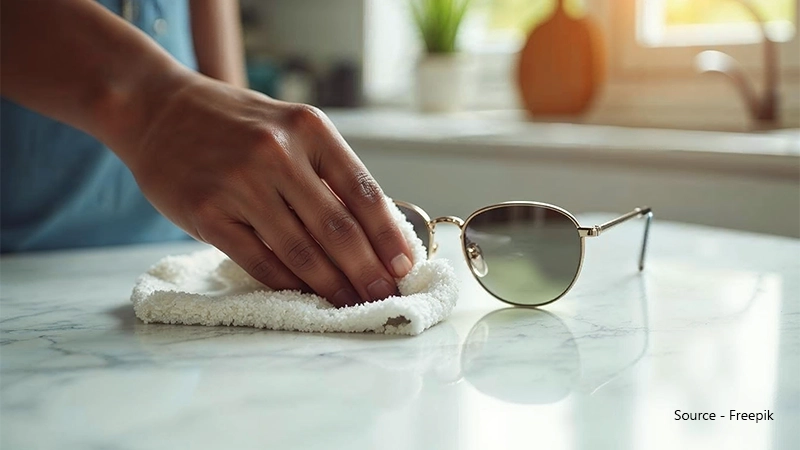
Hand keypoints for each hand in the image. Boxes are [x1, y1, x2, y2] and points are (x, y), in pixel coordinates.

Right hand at [128, 75, 413, 306]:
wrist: (157, 109)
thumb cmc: (234, 124)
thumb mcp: (288, 128)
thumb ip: (325, 173)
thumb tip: (371, 229)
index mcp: (309, 129)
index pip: (363, 192)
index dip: (388, 236)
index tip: (405, 266)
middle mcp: (277, 153)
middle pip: (337, 227)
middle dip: (368, 270)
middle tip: (385, 295)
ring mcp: (240, 184)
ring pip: (301, 250)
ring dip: (332, 285)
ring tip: (352, 303)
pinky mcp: (207, 214)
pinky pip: (260, 260)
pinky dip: (287, 283)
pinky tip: (306, 296)